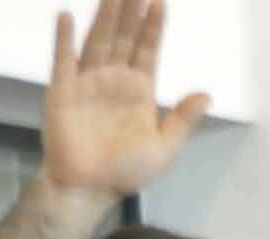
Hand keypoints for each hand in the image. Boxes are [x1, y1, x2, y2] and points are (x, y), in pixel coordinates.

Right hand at [40, 0, 210, 203]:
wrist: (90, 189)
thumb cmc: (126, 171)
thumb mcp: (165, 147)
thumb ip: (183, 119)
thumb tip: (207, 94)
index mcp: (138, 90)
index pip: (147, 49)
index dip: (153, 26)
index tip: (160, 1)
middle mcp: (113, 79)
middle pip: (123, 36)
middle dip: (129, 10)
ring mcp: (87, 82)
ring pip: (97, 40)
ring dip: (104, 16)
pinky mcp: (62, 91)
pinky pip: (63, 60)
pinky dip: (64, 39)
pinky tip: (67, 16)